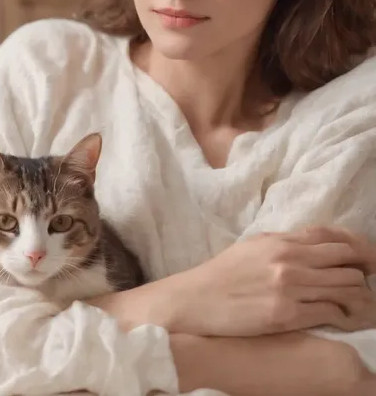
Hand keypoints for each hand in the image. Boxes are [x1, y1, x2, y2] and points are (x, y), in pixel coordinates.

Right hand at [167, 226, 375, 336]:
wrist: (197, 298)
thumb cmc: (224, 273)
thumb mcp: (255, 246)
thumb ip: (286, 243)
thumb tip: (314, 244)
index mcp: (282, 241)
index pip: (333, 237)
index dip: (358, 246)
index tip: (368, 258)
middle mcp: (289, 261)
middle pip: (345, 260)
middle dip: (363, 270)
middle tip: (368, 280)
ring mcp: (289, 288)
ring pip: (344, 287)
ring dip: (357, 296)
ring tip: (359, 303)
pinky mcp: (285, 315)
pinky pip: (329, 313)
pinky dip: (343, 315)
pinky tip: (342, 318)